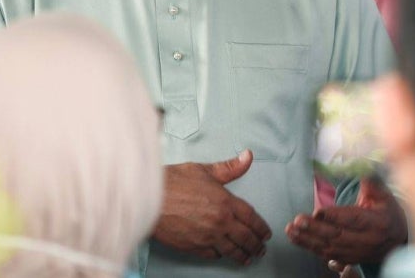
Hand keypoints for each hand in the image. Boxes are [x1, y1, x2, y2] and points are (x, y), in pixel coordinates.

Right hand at [153, 150, 271, 264]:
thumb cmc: (173, 181)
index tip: (266, 233)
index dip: (261, 227)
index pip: (251, 218)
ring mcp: (208, 237)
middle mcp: (220, 222)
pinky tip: (224, 255)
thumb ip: (229, 167)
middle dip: (256, 244)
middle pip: (246, 237)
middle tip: (261, 249)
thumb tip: (248, 157)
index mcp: (225, 202)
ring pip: (232, 250)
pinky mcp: (194, 247)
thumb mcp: (203, 170)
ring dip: (243, 254)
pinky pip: (213, 255)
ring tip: (249, 257)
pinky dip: (221, 255)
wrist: (149, 197)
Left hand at [285, 176, 406, 264]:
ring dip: (308, 239)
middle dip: (316, 229)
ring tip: (291, 229)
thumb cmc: (387, 210)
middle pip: (339, 236)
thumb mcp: (383, 192)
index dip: (336, 216)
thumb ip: (369, 177)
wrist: (400, 237)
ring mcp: (358, 252)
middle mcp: (368, 240)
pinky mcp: (349, 258)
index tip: (318, 211)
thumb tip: (358, 157)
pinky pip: (327, 254)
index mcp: (378, 222)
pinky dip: (310, 247)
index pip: (355, 220)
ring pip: (330, 247)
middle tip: (298, 220)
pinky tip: (296, 238)